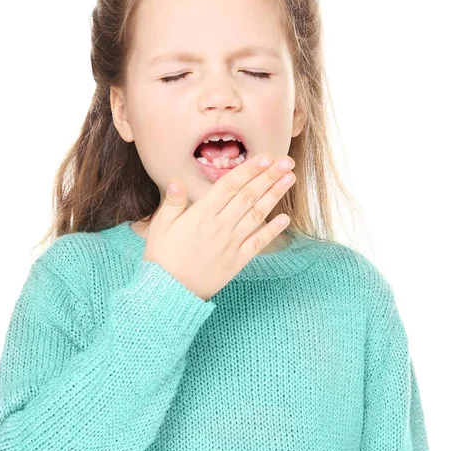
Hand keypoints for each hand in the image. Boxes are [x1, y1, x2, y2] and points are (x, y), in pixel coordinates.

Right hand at [142, 154, 295, 300]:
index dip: (249, 170)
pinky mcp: (237, 261)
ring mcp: (231, 244)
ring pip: (257, 215)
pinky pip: (258, 243)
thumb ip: (172, 202)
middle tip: (287, 162)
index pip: (230, 186)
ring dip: (275, 196)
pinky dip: (273, 230)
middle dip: (269, 177)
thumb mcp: (160, 226)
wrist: (170, 293)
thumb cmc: (162, 258)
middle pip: (249, 196)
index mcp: (202, 214)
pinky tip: (285, 218)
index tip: (265, 158)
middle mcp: (220, 226)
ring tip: (290, 180)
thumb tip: (176, 180)